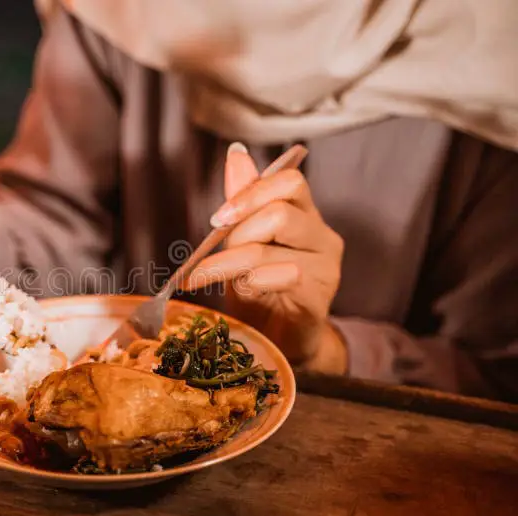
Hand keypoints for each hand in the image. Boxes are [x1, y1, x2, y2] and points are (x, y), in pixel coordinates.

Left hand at [186, 143, 347, 373]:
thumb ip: (242, 201)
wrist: (276, 343)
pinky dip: (253, 280)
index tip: (218, 218)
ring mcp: (327, 267)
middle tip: (213, 255)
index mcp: (304, 216)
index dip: (250, 193)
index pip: (290, 181)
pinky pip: (287, 274)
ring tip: (208, 277)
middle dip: (238, 231)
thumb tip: (236, 153)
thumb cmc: (259, 292)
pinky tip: (241, 290)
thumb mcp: (242, 244)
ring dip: (232, 259)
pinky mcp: (320, 297)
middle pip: (280, 211)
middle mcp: (322, 236)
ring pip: (277, 243)